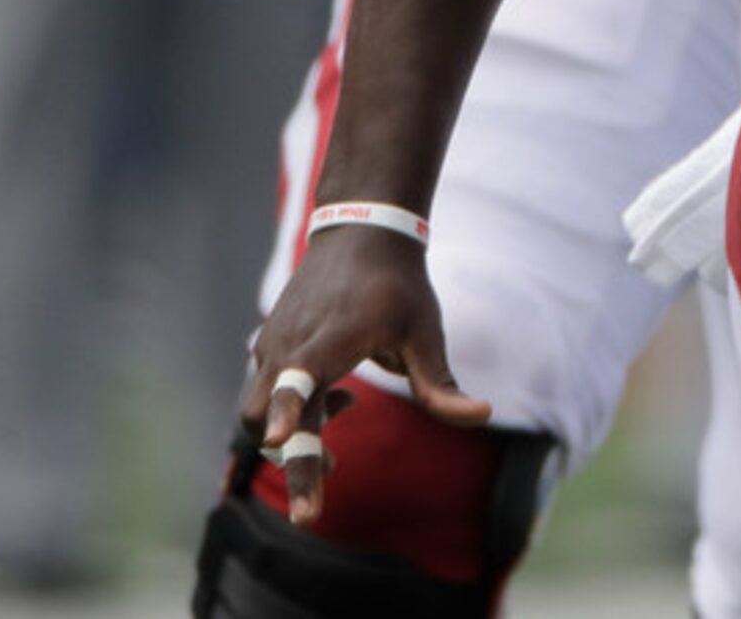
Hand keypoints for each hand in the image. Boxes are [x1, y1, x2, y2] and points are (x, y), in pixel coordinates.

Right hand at [241, 227, 491, 527]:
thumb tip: (482, 416)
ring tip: (341, 429)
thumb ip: (440, 384)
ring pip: (259, 411)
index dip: (287, 410)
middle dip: (288, 461)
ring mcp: (272, 345)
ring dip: (292, 436)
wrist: (361, 231)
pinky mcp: (267, 347)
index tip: (279, 440)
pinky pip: (267, 395)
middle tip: (315, 509)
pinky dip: (294, 412)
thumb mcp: (426, 332)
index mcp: (331, 337)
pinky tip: (340, 398)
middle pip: (266, 414)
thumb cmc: (398, 286)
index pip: (298, 377)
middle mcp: (291, 343)